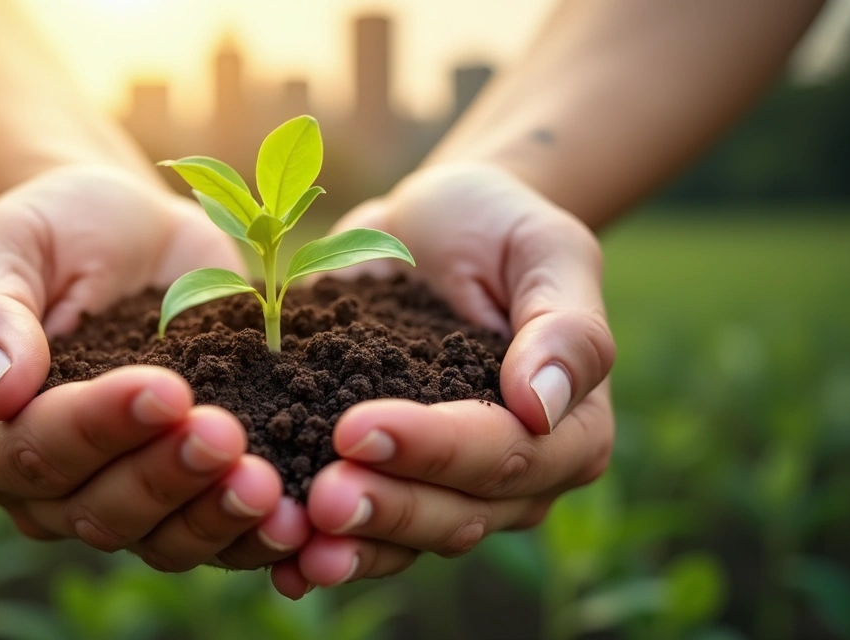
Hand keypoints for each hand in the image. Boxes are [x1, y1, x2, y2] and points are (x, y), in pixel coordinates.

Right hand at [0, 165, 310, 571]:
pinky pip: (220, 538)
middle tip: (226, 434)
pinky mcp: (190, 495)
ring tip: (268, 485)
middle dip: (166, 475)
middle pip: (99, 509)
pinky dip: (258, 537)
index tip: (164, 388)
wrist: (140, 229)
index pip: (31, 451)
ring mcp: (123, 499)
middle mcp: (46, 487)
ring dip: (215, 517)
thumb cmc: (60, 228)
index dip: (97, 428)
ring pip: (161, 538)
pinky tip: (298, 519)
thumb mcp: (8, 243)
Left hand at [270, 163, 615, 595]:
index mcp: (569, 431)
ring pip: (407, 538)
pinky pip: (364, 536)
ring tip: (293, 538)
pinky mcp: (391, 486)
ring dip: (351, 544)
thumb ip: (564, 327)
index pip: (505, 452)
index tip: (358, 427)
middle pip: (456, 514)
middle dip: (385, 506)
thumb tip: (540, 405)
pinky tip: (280, 561)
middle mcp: (516, 479)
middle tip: (319, 496)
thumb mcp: (546, 250)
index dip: (434, 448)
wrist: (432, 228)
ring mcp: (450, 492)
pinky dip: (324, 551)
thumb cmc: (499, 229)